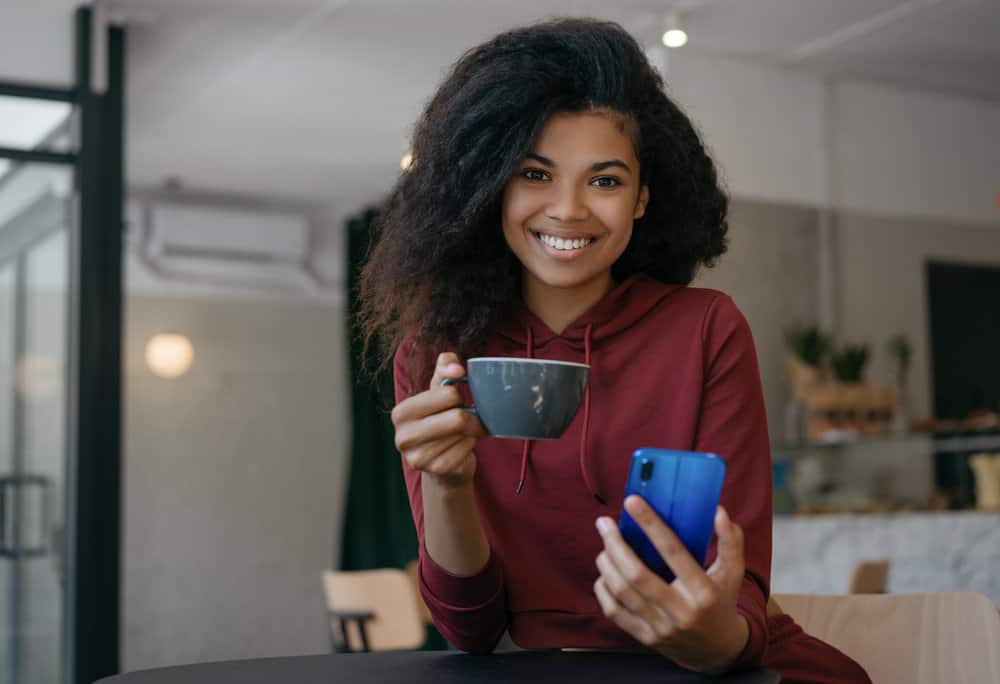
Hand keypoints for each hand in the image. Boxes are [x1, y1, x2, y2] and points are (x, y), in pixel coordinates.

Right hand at [391, 352, 486, 488]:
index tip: (455, 401)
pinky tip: (462, 446)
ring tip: (462, 432)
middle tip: (466, 417)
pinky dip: (471, 445)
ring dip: (471, 432)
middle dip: (469, 415)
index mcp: (401, 413)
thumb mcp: (439, 390)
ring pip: (464, 435)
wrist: (442, 462)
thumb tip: (456, 369)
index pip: (447, 394)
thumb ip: (445, 367)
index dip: (458, 395)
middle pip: (457, 419)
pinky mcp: (437, 471)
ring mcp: (419, 458)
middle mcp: (403, 437)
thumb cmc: (440, 419)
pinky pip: (467, 450)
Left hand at [593, 496, 748, 673]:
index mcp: (703, 592)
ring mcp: (660, 627)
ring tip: (605, 545)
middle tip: (604, 523)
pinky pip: (614, 612)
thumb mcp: (733, 573)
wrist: (717, 650)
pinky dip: (603, 589)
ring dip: (606, 563)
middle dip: (615, 544)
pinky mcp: (645, 638)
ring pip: (622, 592)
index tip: (632, 502)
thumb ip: (730, 541)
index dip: (650, 525)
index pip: (673, 552)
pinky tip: (605, 573)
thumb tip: (718, 511)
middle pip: (637, 575)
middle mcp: (680, 611)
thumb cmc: (721, 601)